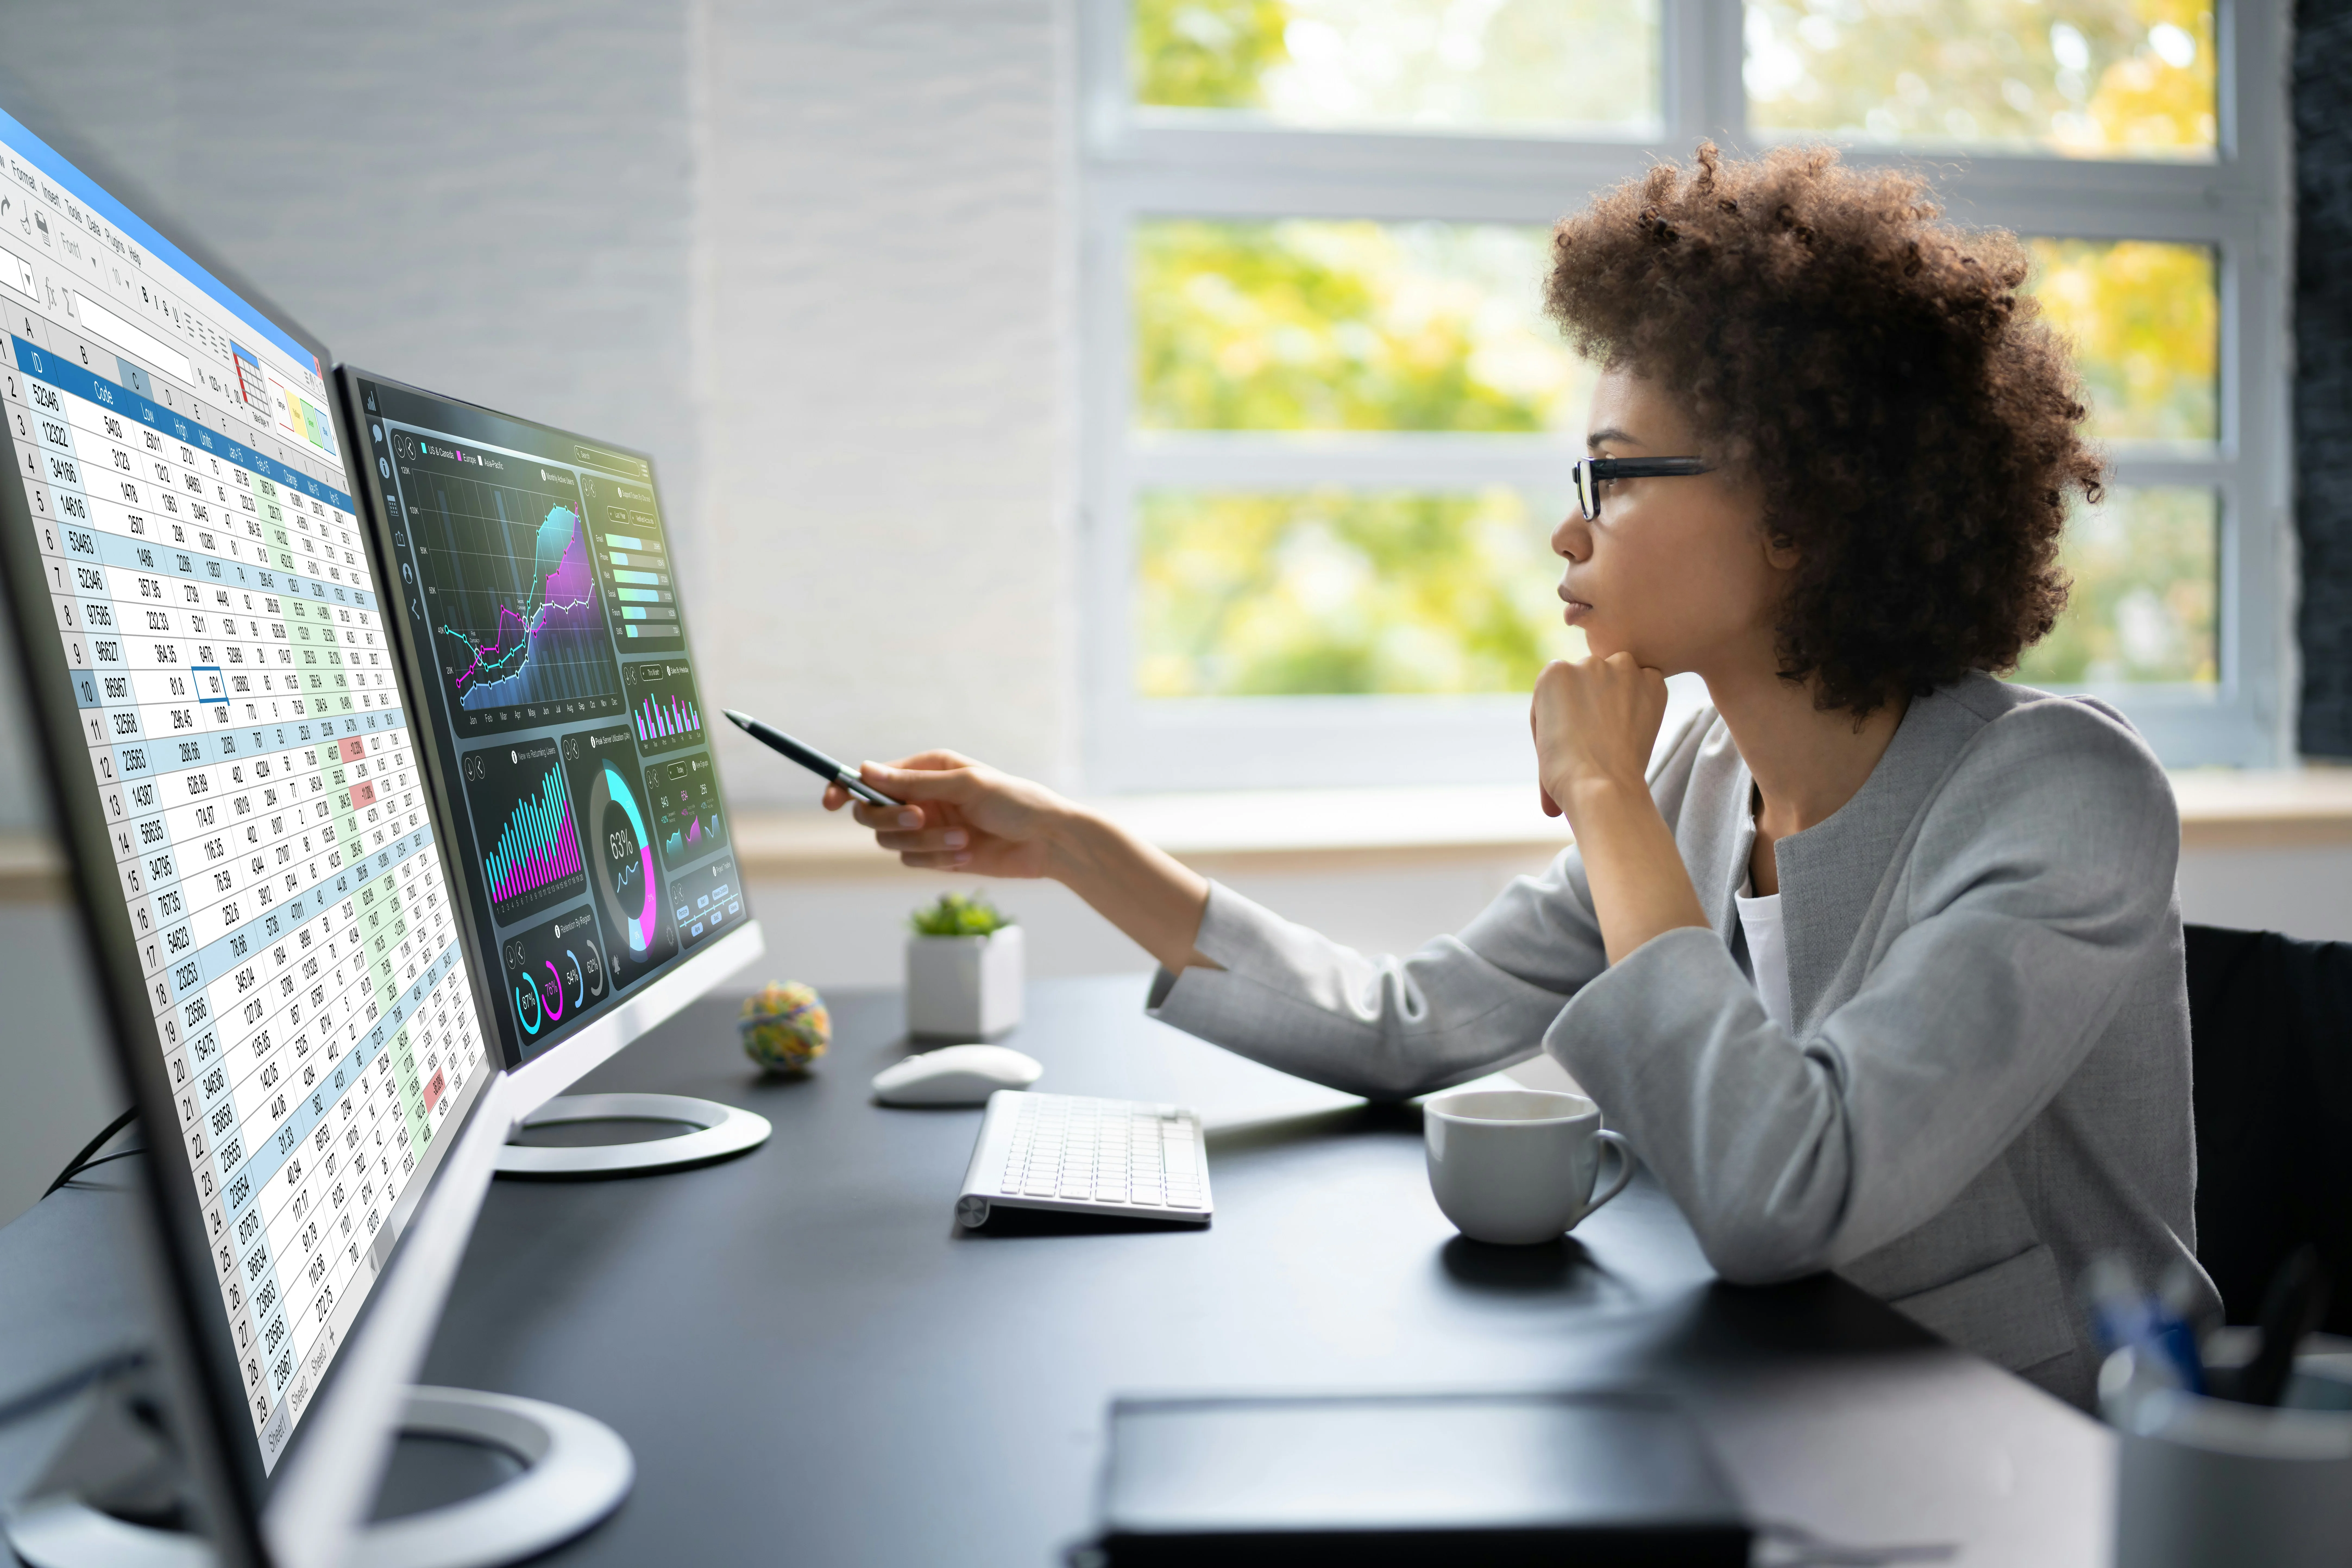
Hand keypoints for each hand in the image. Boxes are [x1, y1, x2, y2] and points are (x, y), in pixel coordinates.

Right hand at [823, 750, 1067, 877]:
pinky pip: (914, 862)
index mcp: (926, 769)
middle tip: (922, 819)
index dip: (845, 788)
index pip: (870, 778)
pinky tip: (967, 855)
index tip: (830, 803)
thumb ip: (914, 783)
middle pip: (872, 814)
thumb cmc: (1016, 802)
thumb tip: (864, 771)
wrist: (1048, 841)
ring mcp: (928, 827)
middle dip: (893, 821)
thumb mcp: (966, 785)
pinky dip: (937, 861)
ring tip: (964, 841)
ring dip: (926, 844)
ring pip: (892, 843)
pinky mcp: (938, 854)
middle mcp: (922, 796)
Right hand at [1530, 652, 1667, 819]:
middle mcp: (1586, 662)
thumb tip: (1577, 718)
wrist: (1598, 788)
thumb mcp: (1545, 733)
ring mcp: (1621, 669)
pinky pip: (1650, 683)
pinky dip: (1647, 700)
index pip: (1563, 686)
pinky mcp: (1651, 682)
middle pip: (1592, 678)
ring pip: (1622, 675)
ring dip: (1621, 695)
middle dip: (1595, 701)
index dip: (1567, 711)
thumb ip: (1561, 711)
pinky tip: (1637, 726)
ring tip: (1618, 732)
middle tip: (1597, 735)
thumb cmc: (1564, 771)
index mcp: (1552, 673)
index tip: (1573, 734)